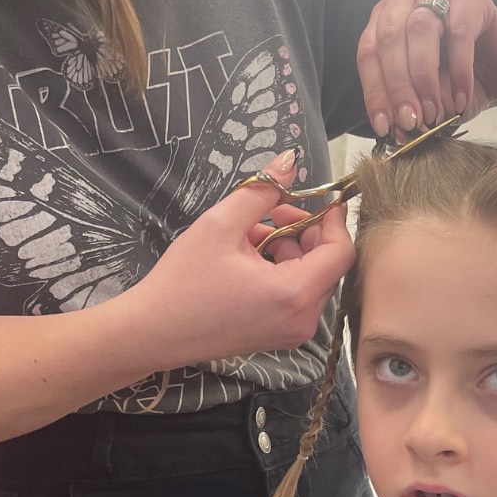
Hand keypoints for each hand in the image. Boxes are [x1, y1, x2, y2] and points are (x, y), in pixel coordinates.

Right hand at [121, 153, 355, 372]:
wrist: (155, 332)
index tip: (316, 197)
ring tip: (251, 234)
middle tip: (272, 212)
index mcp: (294, 294)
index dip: (333, 220)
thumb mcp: (220, 225)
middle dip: (306, 232)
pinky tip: (249, 257)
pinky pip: (296, 296)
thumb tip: (290, 161)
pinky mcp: (279, 336)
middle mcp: (303, 320)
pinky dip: (281, 270)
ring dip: (290, 249)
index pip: (341, 252)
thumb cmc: (183, 281)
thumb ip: (262, 191)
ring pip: (312, 278)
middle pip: (329, 265)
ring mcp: (292, 332)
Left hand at [357, 0, 496, 137]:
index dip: (374, 91)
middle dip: (398, 86)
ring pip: (418, 30)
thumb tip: (396, 127)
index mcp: (387, 18)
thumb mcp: (428, 97)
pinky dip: (459, 72)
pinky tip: (461, 99)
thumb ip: (410, 104)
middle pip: (389, 38)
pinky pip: (459, 34)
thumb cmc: (460, 77)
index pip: (369, 52)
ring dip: (423, 78)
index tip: (384, 126)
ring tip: (434, 112)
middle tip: (411, 121)